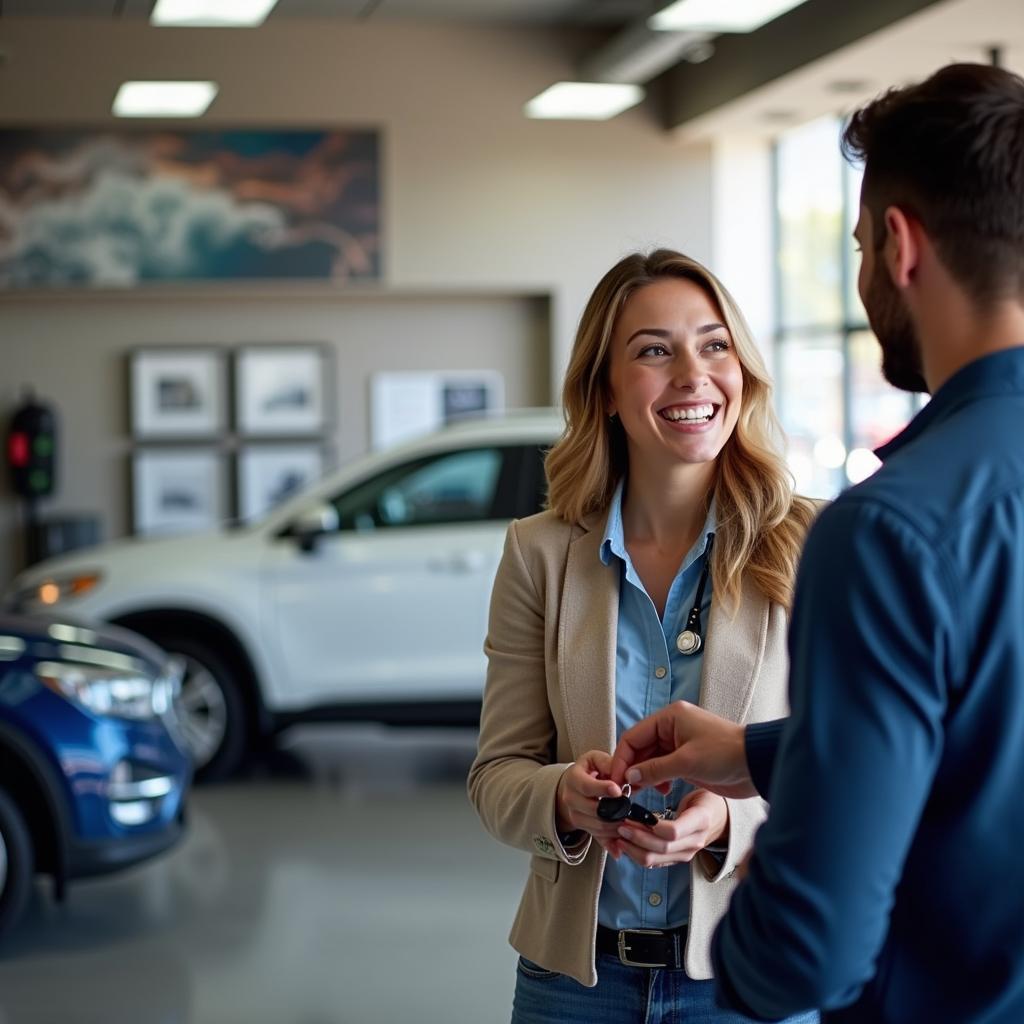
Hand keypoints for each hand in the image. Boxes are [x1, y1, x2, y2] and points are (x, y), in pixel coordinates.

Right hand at [555, 750, 623, 841]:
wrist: (573, 786)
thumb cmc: (589, 770)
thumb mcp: (595, 759)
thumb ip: (607, 763)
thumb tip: (620, 774)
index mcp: (573, 779)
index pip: (587, 786)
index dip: (602, 789)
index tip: (618, 791)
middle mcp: (570, 799)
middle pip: (593, 810)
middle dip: (614, 811)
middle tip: (631, 808)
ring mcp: (575, 816)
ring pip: (597, 826)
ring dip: (616, 825)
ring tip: (631, 820)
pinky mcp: (583, 828)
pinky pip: (599, 838)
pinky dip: (612, 841)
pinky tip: (623, 841)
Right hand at [609, 701, 755, 798]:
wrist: (757, 764)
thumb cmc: (726, 753)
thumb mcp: (686, 761)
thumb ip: (655, 769)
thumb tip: (630, 778)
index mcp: (669, 717)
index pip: (633, 736)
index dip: (621, 759)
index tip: (615, 780)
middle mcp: (672, 727)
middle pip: (640, 748)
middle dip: (631, 769)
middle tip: (623, 791)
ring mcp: (679, 743)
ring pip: (650, 760)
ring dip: (644, 776)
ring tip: (638, 794)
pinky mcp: (687, 759)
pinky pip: (663, 768)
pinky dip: (658, 779)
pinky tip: (661, 790)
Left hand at [610, 789, 727, 867]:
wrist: (720, 818)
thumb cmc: (705, 796)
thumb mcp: (696, 785)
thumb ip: (674, 786)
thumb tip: (643, 775)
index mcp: (701, 820)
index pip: (673, 832)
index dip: (648, 827)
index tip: (630, 816)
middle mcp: (694, 842)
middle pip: (661, 849)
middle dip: (636, 838)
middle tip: (619, 825)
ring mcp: (686, 853)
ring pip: (655, 860)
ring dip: (633, 849)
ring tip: (618, 834)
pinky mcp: (677, 858)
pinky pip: (655, 862)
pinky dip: (637, 854)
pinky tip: (625, 843)